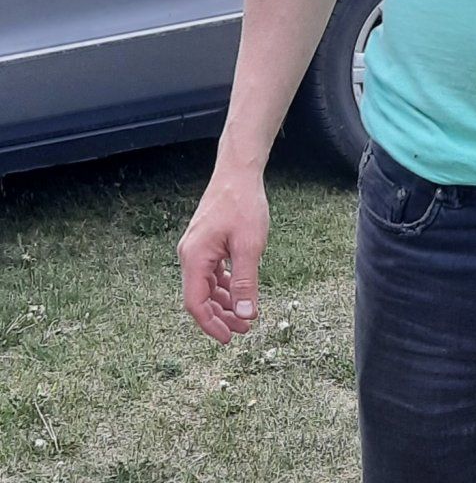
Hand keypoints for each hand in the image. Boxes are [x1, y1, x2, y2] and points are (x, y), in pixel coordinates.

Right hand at [177, 168, 269, 343]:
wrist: (238, 172)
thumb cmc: (243, 204)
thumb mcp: (249, 246)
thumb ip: (246, 282)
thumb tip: (245, 316)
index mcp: (194, 258)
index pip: (196, 304)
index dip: (211, 325)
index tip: (229, 338)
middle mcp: (189, 255)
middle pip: (200, 297)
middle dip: (221, 316)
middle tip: (244, 328)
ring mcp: (196, 248)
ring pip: (206, 286)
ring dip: (225, 302)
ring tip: (246, 314)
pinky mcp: (206, 243)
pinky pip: (211, 272)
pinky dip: (225, 285)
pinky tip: (240, 291)